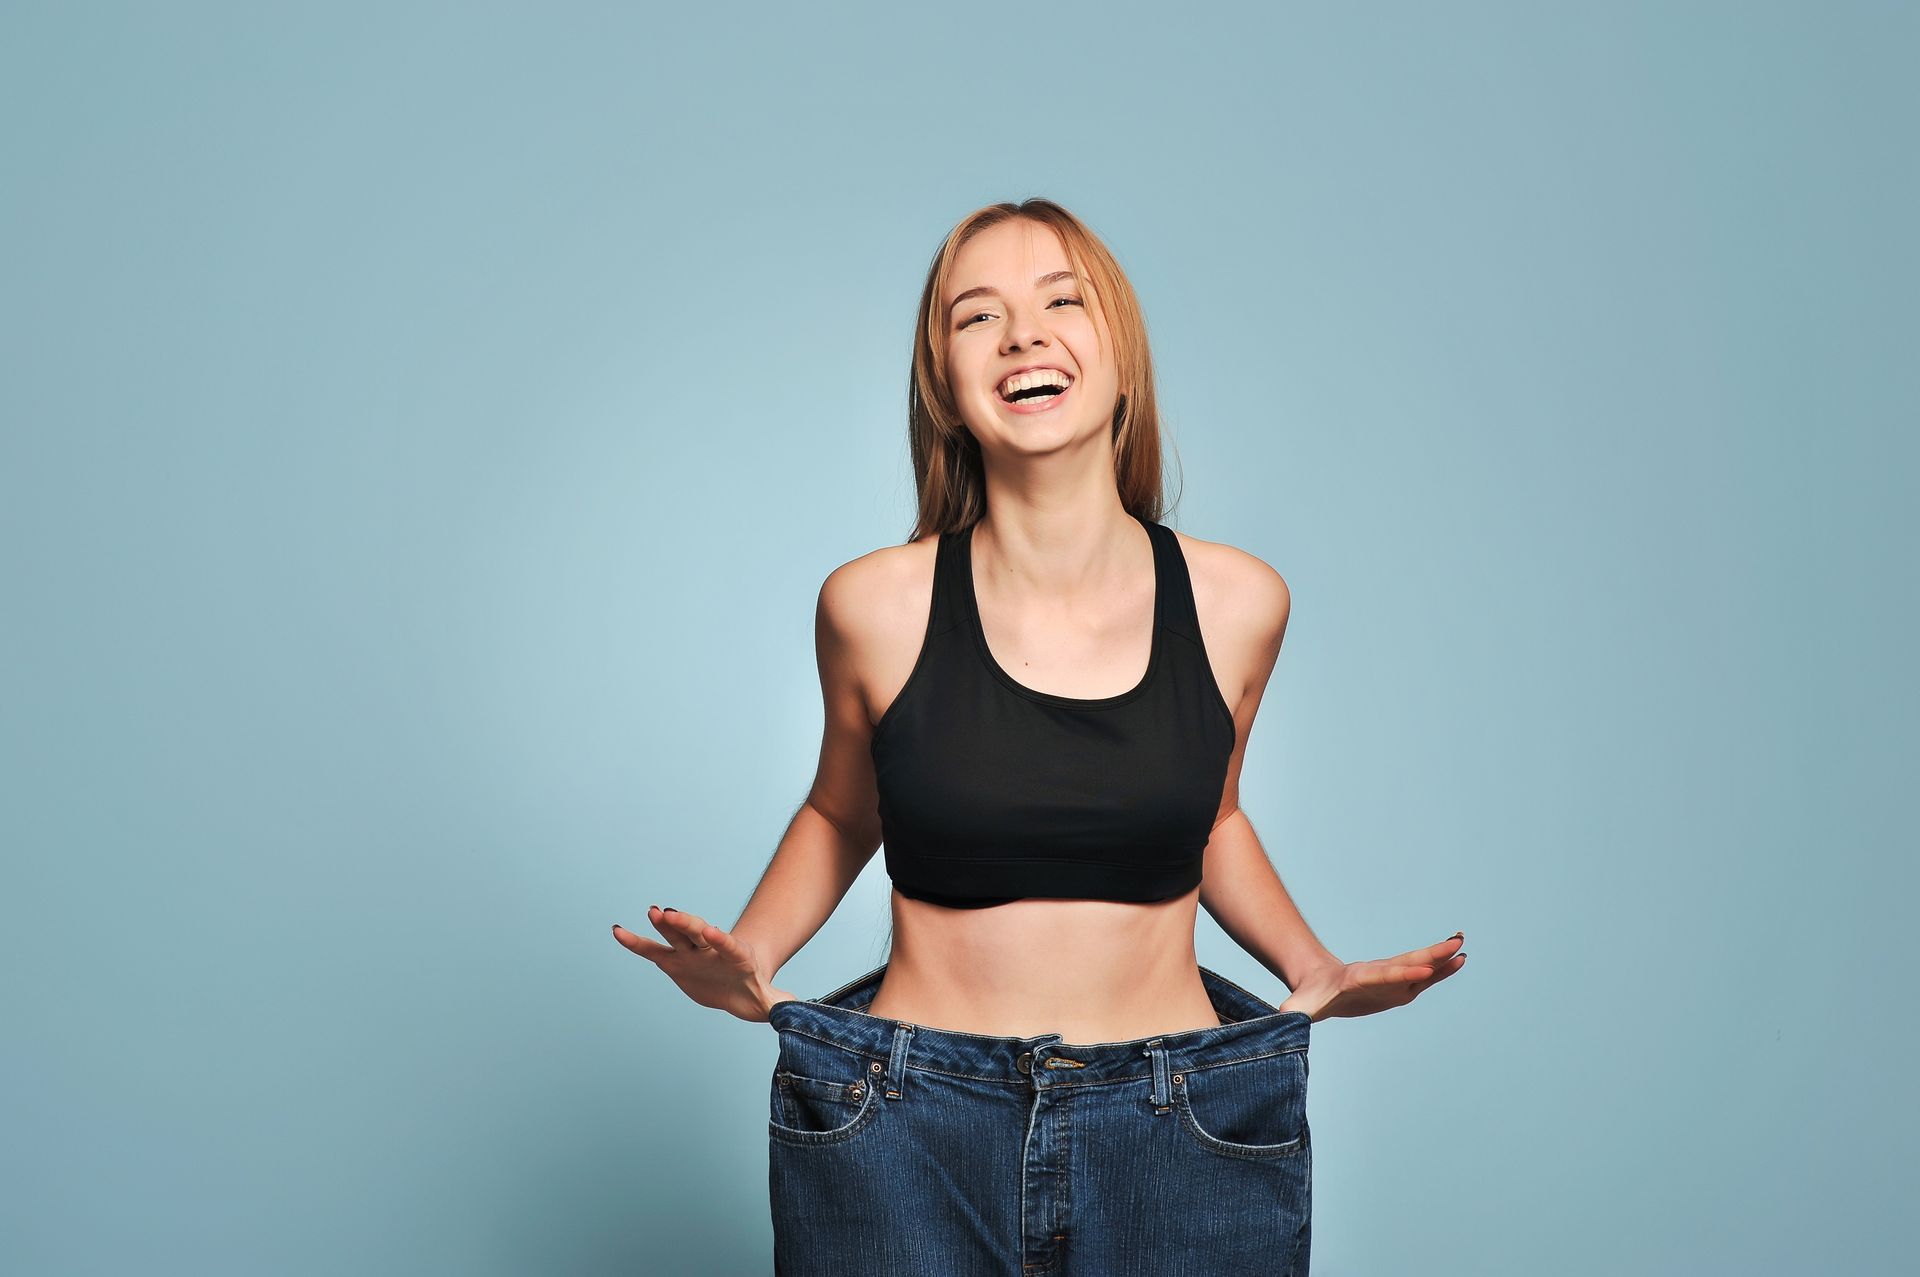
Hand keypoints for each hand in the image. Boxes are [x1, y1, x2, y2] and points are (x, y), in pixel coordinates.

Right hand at [611, 905, 797, 1022]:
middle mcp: (711, 949)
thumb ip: (777, 1004)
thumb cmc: (754, 990)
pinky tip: (618, 931)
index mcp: (736, 956)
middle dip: (686, 924)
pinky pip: (652, 950)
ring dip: (663, 925)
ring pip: (676, 936)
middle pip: (699, 932)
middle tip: (670, 913)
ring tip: (649, 912)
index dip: (722, 940)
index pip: (729, 946)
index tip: (714, 932)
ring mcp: (692, 952)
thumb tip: (792, 1012)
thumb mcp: (767, 1001)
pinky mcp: (674, 961)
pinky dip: (636, 942)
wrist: (739, 980)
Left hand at [1276, 933, 1466, 1021]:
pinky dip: (1442, 970)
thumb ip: (1293, 1011)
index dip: (1402, 975)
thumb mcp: (1299, 1006)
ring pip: (1419, 966)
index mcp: (1358, 978)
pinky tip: (1460, 961)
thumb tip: (1280, 1018)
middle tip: (1454, 943)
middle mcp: (1379, 973)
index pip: (1383, 975)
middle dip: (1430, 955)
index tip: (1423, 971)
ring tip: (1463, 946)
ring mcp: (1391, 978)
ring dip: (1441, 957)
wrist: (1317, 981)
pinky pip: (1425, 978)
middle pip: (1407, 962)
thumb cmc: (1309, 997)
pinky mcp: (1399, 986)